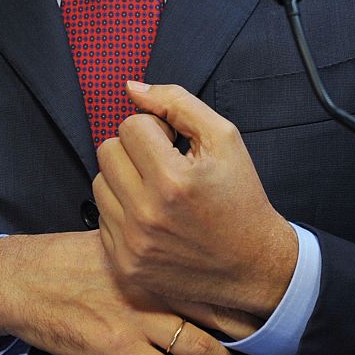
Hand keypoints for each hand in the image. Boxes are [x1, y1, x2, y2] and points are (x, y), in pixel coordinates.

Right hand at [0, 230, 241, 354]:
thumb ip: (145, 252)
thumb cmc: (61, 262)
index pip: (205, 269)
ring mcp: (138, 317)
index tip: (259, 296)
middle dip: (244, 326)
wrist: (22, 281)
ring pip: (200, 346)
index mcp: (150, 253)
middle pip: (214, 307)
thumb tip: (173, 256)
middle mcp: (151, 283)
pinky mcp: (120, 348)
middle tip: (270, 338)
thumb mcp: (109, 241)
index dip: (236, 286)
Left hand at [93, 82, 298, 317]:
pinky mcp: (125, 266)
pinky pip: (102, 218)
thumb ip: (177, 104)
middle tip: (165, 166)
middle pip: (108, 151)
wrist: (253, 266)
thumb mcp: (223, 139)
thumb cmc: (239, 198)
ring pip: (100, 183)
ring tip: (158, 192)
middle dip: (135, 151)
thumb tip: (131, 88)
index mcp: (173, 180)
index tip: (176, 146)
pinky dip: (123, 212)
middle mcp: (147, 215)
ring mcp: (133, 245)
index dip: (156, 130)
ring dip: (125, 180)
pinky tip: (154, 218)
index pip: (131, 126)